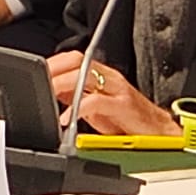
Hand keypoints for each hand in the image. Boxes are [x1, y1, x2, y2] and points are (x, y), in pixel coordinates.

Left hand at [46, 51, 180, 136]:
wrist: (161, 135)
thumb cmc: (128, 121)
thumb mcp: (95, 108)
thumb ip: (74, 97)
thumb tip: (49, 93)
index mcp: (100, 75)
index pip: (72, 59)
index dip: (52, 63)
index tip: (34, 72)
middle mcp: (109, 77)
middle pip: (76, 60)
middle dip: (54, 68)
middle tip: (38, 80)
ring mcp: (117, 89)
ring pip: (85, 75)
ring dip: (61, 83)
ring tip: (46, 94)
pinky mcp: (124, 106)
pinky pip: (96, 102)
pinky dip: (78, 108)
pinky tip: (67, 118)